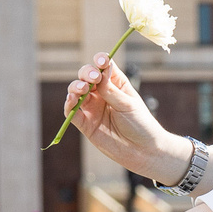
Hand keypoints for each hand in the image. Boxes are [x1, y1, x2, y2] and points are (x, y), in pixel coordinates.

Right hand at [63, 57, 174, 176]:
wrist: (143, 151)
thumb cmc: (140, 124)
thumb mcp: (128, 104)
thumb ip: (111, 90)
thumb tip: (99, 72)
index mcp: (115, 84)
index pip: (103, 67)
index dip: (100, 60)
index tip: (101, 61)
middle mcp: (101, 94)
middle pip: (87, 76)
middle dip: (87, 73)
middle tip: (93, 79)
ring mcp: (92, 108)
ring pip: (76, 91)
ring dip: (76, 87)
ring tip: (83, 88)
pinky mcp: (85, 123)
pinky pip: (71, 112)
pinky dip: (69, 104)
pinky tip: (72, 99)